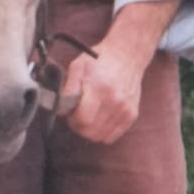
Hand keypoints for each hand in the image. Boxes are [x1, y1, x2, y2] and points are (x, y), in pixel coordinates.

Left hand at [61, 0, 179, 145]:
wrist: (127, 56)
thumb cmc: (100, 60)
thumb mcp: (78, 66)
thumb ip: (68, 88)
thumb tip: (61, 109)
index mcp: (99, 88)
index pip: (83, 120)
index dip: (72, 119)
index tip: (70, 111)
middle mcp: (115, 101)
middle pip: (90, 132)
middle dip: (78, 126)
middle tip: (77, 115)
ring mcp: (125, 110)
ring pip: (100, 137)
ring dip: (90, 130)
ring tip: (88, 115)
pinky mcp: (132, 115)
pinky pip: (112, 137)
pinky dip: (102, 132)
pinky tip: (99, 118)